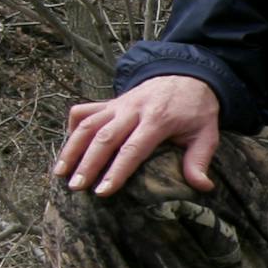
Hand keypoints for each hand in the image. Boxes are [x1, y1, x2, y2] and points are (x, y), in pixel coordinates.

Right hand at [53, 75, 220, 196]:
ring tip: (60, 173)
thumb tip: (203, 186)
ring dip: (72, 148)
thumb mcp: (207, 134)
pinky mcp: (110, 102)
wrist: (188, 76)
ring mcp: (118, 104)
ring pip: (88, 124)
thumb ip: (200, 160)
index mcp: (157, 119)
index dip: (116, 170)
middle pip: (104, 137)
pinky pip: (85, 110)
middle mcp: (133, 110)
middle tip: (76, 187)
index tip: (103, 191)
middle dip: (87, 164)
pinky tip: (68, 147)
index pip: (133, 148)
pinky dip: (73, 127)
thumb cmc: (196, 110)